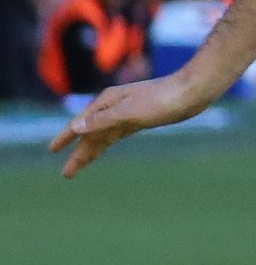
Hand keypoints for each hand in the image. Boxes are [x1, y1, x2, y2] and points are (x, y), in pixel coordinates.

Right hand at [49, 71, 216, 179]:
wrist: (193, 91)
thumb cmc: (162, 99)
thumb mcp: (130, 112)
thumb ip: (103, 120)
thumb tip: (76, 127)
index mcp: (107, 102)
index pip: (80, 124)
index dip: (66, 137)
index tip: (52, 151)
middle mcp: (113, 106)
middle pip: (90, 133)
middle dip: (78, 153)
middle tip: (67, 174)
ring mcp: (127, 112)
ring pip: (104, 135)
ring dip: (92, 149)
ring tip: (80, 166)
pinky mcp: (141, 118)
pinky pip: (118, 133)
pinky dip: (108, 141)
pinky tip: (104, 146)